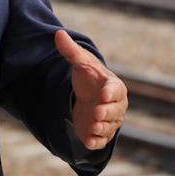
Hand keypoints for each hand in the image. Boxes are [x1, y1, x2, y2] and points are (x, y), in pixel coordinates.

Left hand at [56, 30, 126, 150]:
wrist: (87, 96)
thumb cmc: (88, 78)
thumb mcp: (80, 63)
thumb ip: (71, 51)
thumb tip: (58, 33)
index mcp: (114, 86)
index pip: (116, 89)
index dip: (110, 93)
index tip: (103, 94)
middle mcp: (115, 105)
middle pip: (115, 111)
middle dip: (106, 113)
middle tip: (96, 113)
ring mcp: (109, 121)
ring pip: (109, 127)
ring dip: (101, 128)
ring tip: (92, 126)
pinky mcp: (100, 134)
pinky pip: (102, 140)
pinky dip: (96, 142)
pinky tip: (88, 142)